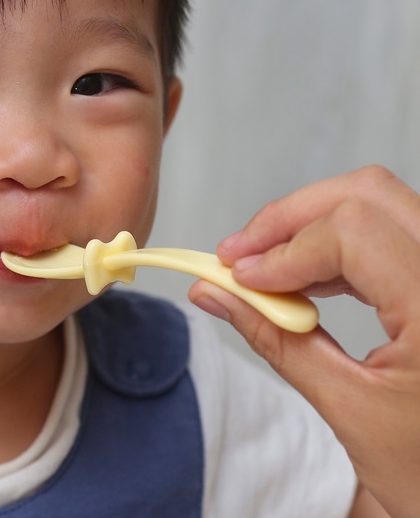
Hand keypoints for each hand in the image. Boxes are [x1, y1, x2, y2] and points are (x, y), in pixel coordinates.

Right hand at [188, 166, 419, 517]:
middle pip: (367, 195)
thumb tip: (214, 295)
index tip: (238, 278)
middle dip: (290, 218)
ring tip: (262, 269)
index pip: (353, 232)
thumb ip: (275, 341)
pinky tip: (302, 278)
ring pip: (378, 205)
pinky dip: (336, 247)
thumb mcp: (347, 408)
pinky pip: (389, 233)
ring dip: (309, 228)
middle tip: (239, 254)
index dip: (284, 249)